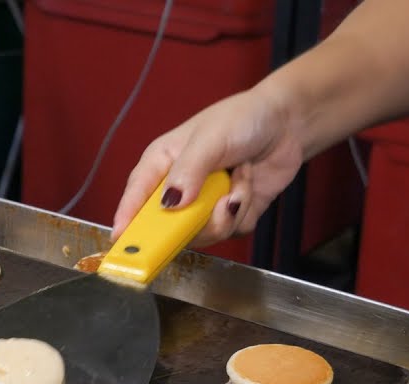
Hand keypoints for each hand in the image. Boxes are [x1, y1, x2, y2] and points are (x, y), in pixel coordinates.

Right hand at [111, 85, 305, 246]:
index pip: (136, 197)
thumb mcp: (210, 138)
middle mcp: (178, 188)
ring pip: (204, 233)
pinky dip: (244, 211)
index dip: (126, 220)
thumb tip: (170, 202)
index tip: (121, 240)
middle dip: (195, 219)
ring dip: (228, 209)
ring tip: (238, 178)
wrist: (287, 124)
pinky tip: (247, 185)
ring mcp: (203, 204)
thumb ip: (188, 170)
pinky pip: (231, 231)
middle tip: (215, 203)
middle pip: (168, 226)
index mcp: (161, 164)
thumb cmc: (242, 118)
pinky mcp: (229, 215)